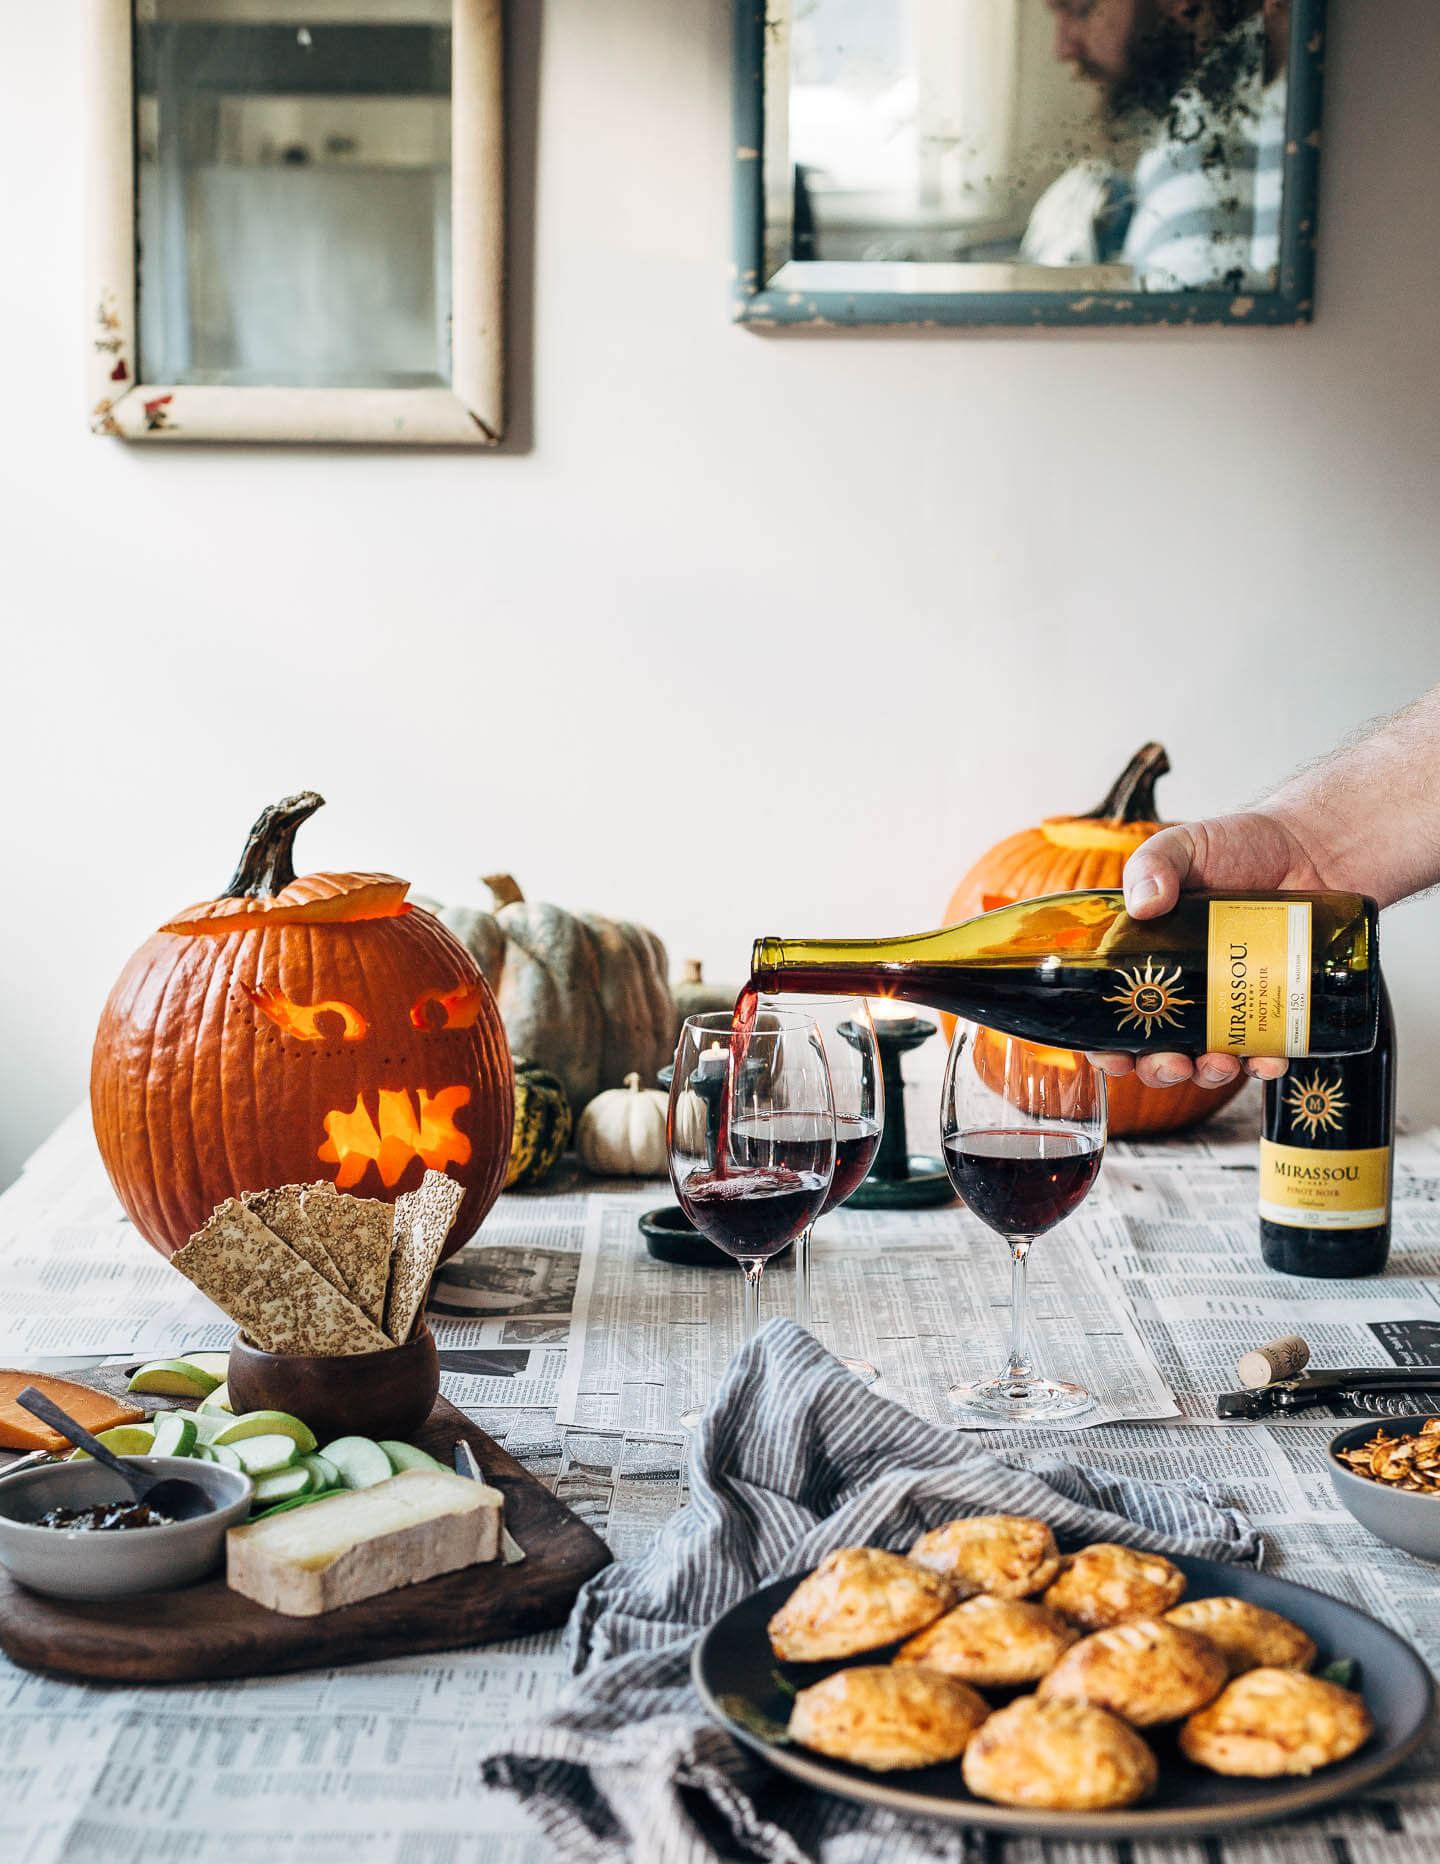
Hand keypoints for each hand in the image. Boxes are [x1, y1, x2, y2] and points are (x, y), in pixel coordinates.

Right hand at [1088, 810, 1325, 1089]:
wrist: (1316, 848)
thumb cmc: (1243, 845)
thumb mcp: (1184, 846)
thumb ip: (1154, 864)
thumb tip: (1143, 904)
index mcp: (1149, 956)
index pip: (1115, 1010)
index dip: (1106, 1043)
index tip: (1112, 1055)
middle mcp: (1186, 988)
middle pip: (1159, 1049)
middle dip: (1159, 1070)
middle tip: (1171, 1063)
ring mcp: (1231, 1002)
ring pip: (1210, 1060)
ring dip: (1208, 1074)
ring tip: (1219, 1062)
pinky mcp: (1276, 1009)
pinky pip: (1266, 1051)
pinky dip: (1264, 1065)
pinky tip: (1268, 1058)